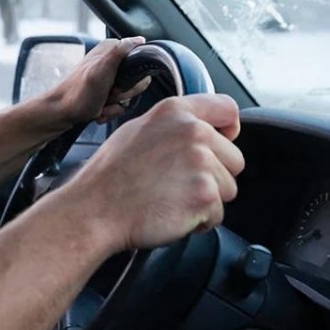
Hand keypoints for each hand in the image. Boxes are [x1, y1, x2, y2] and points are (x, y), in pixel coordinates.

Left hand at [45, 37, 151, 126]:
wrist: (62, 112)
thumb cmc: (78, 93)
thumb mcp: (100, 70)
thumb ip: (119, 53)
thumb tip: (138, 40)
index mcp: (111, 49)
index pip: (141, 60)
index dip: (134, 77)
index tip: (119, 84)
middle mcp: (112, 61)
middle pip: (138, 81)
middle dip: (125, 94)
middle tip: (109, 95)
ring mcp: (110, 78)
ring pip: (131, 95)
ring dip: (117, 105)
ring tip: (102, 105)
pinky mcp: (108, 92)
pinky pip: (122, 104)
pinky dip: (112, 111)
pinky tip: (100, 111)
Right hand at [70, 94, 243, 251]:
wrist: (95, 209)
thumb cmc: (110, 176)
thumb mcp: (137, 130)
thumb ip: (173, 126)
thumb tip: (199, 130)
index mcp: (175, 112)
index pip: (228, 109)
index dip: (227, 131)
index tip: (221, 143)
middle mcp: (192, 132)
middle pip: (234, 158)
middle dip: (214, 175)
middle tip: (178, 183)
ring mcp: (201, 163)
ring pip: (228, 188)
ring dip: (206, 199)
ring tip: (172, 198)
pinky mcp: (205, 195)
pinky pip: (217, 214)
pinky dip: (199, 220)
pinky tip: (172, 213)